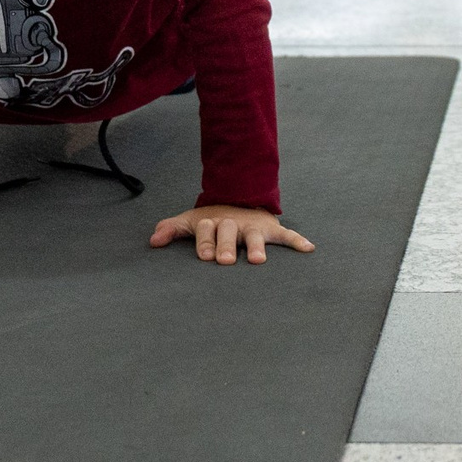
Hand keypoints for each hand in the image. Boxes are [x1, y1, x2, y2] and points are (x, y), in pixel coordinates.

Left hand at [149, 204, 314, 265]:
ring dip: (256, 246)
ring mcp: (254, 227)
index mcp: (213, 222)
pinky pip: (287, 236)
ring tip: (257, 260)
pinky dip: (298, 241)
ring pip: (255, 236)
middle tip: (225, 261)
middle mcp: (234, 223)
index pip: (206, 230)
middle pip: (229, 232)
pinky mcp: (272, 230)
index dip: (206, 242)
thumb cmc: (213, 221)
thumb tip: (153, 240)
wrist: (241, 199)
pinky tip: (308, 249)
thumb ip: (172, 229)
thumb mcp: (191, 222)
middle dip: (227, 246)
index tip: (206, 257)